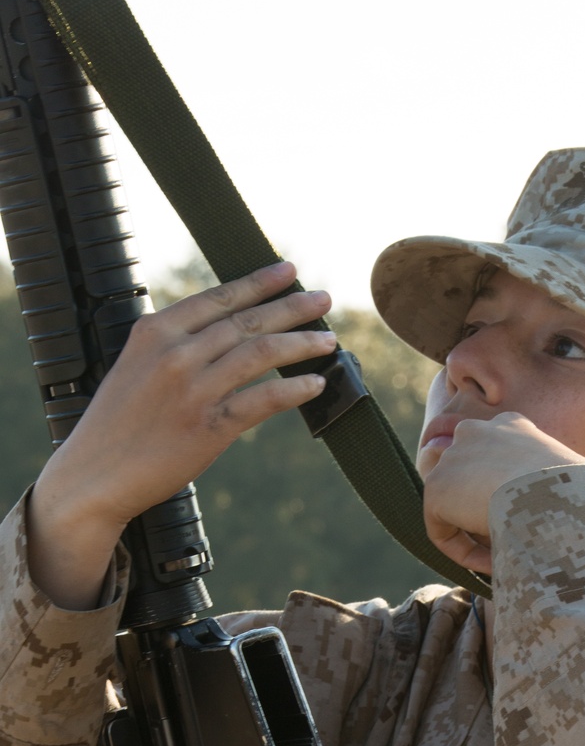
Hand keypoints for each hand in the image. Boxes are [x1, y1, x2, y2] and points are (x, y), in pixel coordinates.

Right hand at [28, 260, 332, 608]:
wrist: (93, 475)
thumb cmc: (116, 424)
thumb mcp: (135, 367)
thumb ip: (174, 345)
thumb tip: (223, 331)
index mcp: (155, 333)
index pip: (218, 297)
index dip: (258, 282)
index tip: (288, 270)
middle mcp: (176, 355)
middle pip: (247, 321)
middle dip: (292, 307)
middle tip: (324, 299)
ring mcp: (194, 390)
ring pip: (261, 353)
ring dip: (302, 344)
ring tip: (329, 341)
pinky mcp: (210, 427)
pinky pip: (264, 399)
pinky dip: (295, 389)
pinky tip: (316, 384)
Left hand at [422, 412, 584, 573]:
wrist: (555, 495)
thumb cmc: (578, 493)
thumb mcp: (572, 480)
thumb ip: (552, 489)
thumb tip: (559, 520)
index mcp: (512, 425)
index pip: (494, 452)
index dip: (507, 490)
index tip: (527, 520)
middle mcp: (476, 431)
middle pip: (465, 474)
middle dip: (478, 507)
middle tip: (504, 539)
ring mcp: (452, 459)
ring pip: (452, 504)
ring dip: (473, 532)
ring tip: (501, 557)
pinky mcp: (436, 489)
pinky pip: (441, 530)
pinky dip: (463, 552)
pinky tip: (492, 564)